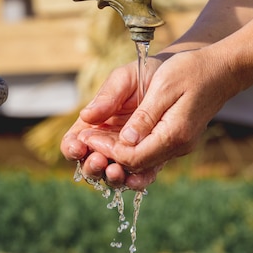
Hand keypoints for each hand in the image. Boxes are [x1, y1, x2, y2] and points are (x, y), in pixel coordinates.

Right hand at [61, 59, 150, 187]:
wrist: (180, 73)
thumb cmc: (146, 72)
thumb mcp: (125, 79)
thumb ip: (107, 97)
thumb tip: (87, 116)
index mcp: (95, 122)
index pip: (75, 142)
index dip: (72, 148)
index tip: (77, 147)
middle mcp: (109, 140)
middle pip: (92, 164)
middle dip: (92, 167)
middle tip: (98, 160)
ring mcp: (130, 151)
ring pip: (114, 174)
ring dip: (112, 177)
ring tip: (115, 170)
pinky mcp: (152, 157)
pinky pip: (142, 174)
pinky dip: (137, 181)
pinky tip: (136, 180)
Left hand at [62, 46, 237, 188]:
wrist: (220, 68)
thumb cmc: (190, 70)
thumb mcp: (163, 86)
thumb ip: (143, 116)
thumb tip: (123, 141)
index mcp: (174, 135)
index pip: (133, 157)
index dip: (106, 150)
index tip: (87, 134)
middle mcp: (176, 147)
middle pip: (134, 167)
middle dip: (106, 159)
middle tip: (83, 143)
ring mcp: (175, 146)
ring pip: (140, 165)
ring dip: (114, 159)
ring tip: (92, 146)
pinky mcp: (172, 140)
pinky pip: (147, 155)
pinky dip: (126, 152)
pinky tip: (109, 144)